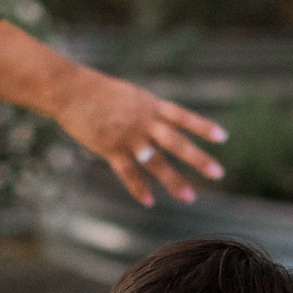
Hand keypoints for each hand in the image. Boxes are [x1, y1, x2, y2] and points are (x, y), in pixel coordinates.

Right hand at [0, 22, 226, 207]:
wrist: (69, 90)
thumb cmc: (97, 92)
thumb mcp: (129, 96)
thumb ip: (147, 112)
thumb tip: (160, 123)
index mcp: (150, 105)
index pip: (183, 116)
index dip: (203, 127)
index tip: (223, 137)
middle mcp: (144, 121)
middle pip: (177, 142)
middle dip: (198, 159)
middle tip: (218, 174)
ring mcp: (128, 136)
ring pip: (156, 162)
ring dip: (174, 181)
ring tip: (190, 197)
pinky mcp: (110, 148)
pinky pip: (128, 172)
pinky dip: (139, 188)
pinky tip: (150, 202)